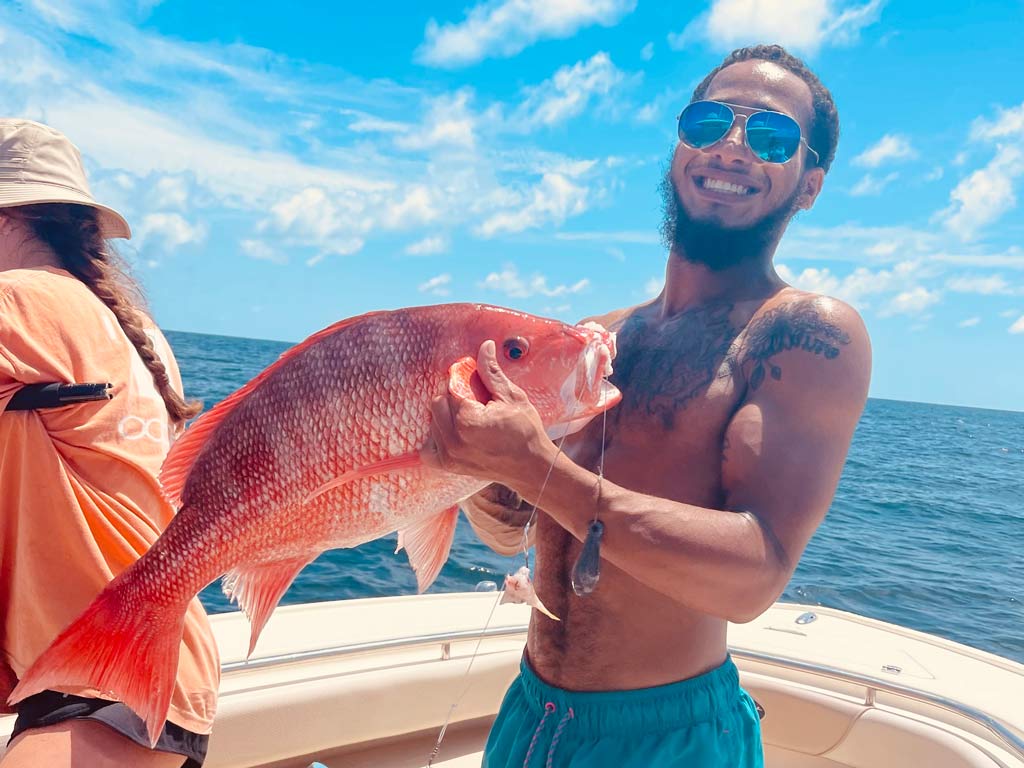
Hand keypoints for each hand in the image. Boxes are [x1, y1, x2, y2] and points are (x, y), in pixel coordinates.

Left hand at [421, 340, 555, 490]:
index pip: (451, 387)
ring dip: (446, 416)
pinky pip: (428, 447)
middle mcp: (452, 440)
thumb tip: (484, 346)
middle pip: (437, 403)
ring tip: (471, 419)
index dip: (463, 381)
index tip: (476, 382)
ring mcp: (448, 456)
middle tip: (475, 402)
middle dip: (453, 398)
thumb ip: (491, 372)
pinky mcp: (448, 466)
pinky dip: (437, 438)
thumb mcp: (512, 397)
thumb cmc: (525, 431)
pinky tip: (455, 433)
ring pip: (433, 422)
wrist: (530, 467)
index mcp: (467, 420)